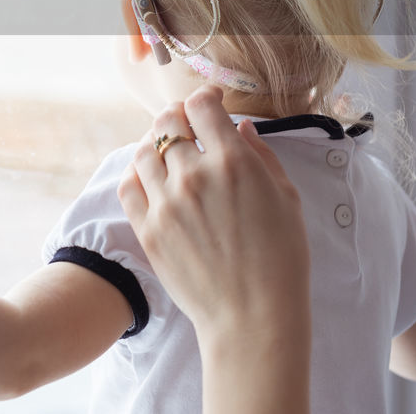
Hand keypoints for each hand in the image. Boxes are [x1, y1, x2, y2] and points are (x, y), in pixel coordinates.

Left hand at [117, 86, 310, 344]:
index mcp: (233, 162)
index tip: (210, 104)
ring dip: (153, 144)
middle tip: (185, 125)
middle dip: (177, 117)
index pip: (202, 107)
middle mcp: (194, 175)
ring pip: (143, 151)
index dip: (205, 99)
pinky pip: (128, 186)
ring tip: (166, 151)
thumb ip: (262, 156)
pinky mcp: (147, 228)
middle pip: (167, 123)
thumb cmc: (280, 259)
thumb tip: (242, 127)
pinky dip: (136, 174)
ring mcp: (166, 202)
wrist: (252, 315)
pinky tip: (150, 177)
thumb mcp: (287, 199)